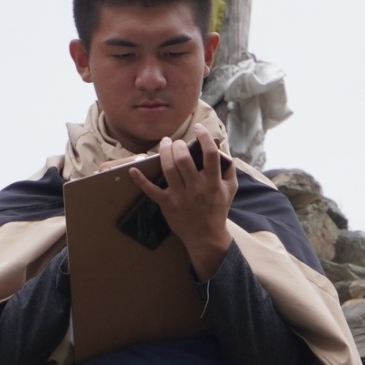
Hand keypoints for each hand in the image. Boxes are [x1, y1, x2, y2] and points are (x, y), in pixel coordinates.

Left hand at [129, 123, 236, 279]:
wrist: (206, 236)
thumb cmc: (218, 210)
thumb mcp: (231, 190)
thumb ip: (229, 170)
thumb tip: (224, 152)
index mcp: (213, 182)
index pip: (210, 154)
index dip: (204, 138)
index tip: (198, 128)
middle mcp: (196, 187)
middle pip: (184, 159)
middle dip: (178, 145)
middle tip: (177, 142)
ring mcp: (180, 196)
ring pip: (169, 169)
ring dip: (164, 152)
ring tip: (164, 143)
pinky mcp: (167, 204)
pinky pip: (151, 191)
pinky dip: (141, 180)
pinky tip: (132, 169)